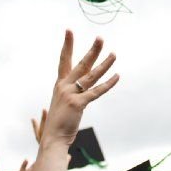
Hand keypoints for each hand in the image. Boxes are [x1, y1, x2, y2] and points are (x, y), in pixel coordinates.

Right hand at [40, 31, 119, 149]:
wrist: (53, 139)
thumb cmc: (58, 124)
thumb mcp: (61, 104)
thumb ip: (70, 92)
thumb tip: (80, 85)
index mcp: (59, 85)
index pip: (64, 60)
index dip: (67, 45)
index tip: (69, 31)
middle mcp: (64, 86)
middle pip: (81, 64)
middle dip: (92, 50)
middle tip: (100, 38)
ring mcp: (70, 94)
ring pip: (91, 75)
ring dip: (104, 64)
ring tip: (114, 54)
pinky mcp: (78, 104)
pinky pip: (96, 91)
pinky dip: (108, 84)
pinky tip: (117, 76)